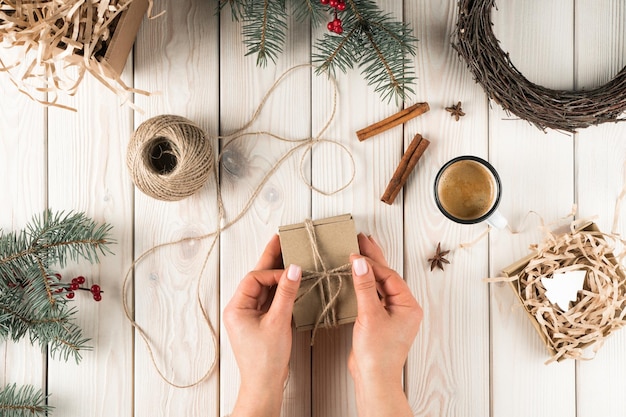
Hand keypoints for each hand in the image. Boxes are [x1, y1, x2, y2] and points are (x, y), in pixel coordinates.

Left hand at [223, 235, 301, 416]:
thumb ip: (286, 293)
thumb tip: (294, 269)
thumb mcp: (278, 321)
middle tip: (282, 239)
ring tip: (289, 255)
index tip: (292, 273)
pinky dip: (280, 290)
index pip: (255, 279)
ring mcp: (249, 315)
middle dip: (270, 260)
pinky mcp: (260, 322)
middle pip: (257, 278)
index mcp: (236, 307)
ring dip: (277, 275)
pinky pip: (270, 299)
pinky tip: (291, 281)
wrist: (264, 385)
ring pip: (264, 288)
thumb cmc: (266, 359)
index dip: (274, 273)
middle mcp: (240, 308)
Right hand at [349, 234, 422, 416]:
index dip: (371, 263)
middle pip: (386, 276)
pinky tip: (355, 275)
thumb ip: (364, 287)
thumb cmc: (378, 353)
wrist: (373, 378)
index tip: (354, 252)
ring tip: (357, 250)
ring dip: (367, 269)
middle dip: (373, 258)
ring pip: (379, 284)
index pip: (388, 276)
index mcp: (408, 305)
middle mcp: (403, 307)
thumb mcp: (370, 315)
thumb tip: (359, 263)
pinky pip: (373, 295)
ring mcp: (392, 313)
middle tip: (361, 238)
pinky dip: (363, 283)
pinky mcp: (380, 320)